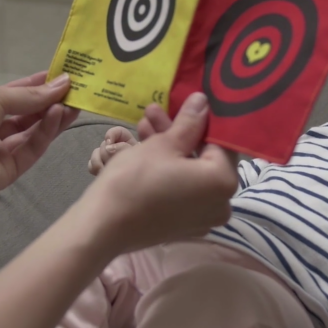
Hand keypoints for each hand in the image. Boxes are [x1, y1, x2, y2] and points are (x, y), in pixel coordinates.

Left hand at [0, 71, 79, 197]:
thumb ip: (31, 95)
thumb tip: (62, 83)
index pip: (18, 95)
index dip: (40, 86)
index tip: (64, 77)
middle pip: (30, 116)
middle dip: (52, 103)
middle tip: (76, 92)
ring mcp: (4, 150)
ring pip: (35, 132)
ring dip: (54, 117)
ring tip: (74, 103)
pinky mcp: (13, 169)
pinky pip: (33, 148)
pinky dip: (47, 131)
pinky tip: (58, 115)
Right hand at [75, 92, 237, 253]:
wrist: (103, 226)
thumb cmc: (136, 180)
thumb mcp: (164, 144)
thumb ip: (189, 122)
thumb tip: (204, 101)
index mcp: (224, 182)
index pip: (222, 142)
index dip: (202, 120)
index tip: (186, 103)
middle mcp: (222, 203)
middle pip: (204, 157)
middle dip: (179, 132)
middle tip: (155, 111)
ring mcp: (203, 217)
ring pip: (191, 172)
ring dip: (170, 147)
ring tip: (144, 124)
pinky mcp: (184, 225)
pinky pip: (183, 189)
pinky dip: (169, 170)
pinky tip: (146, 147)